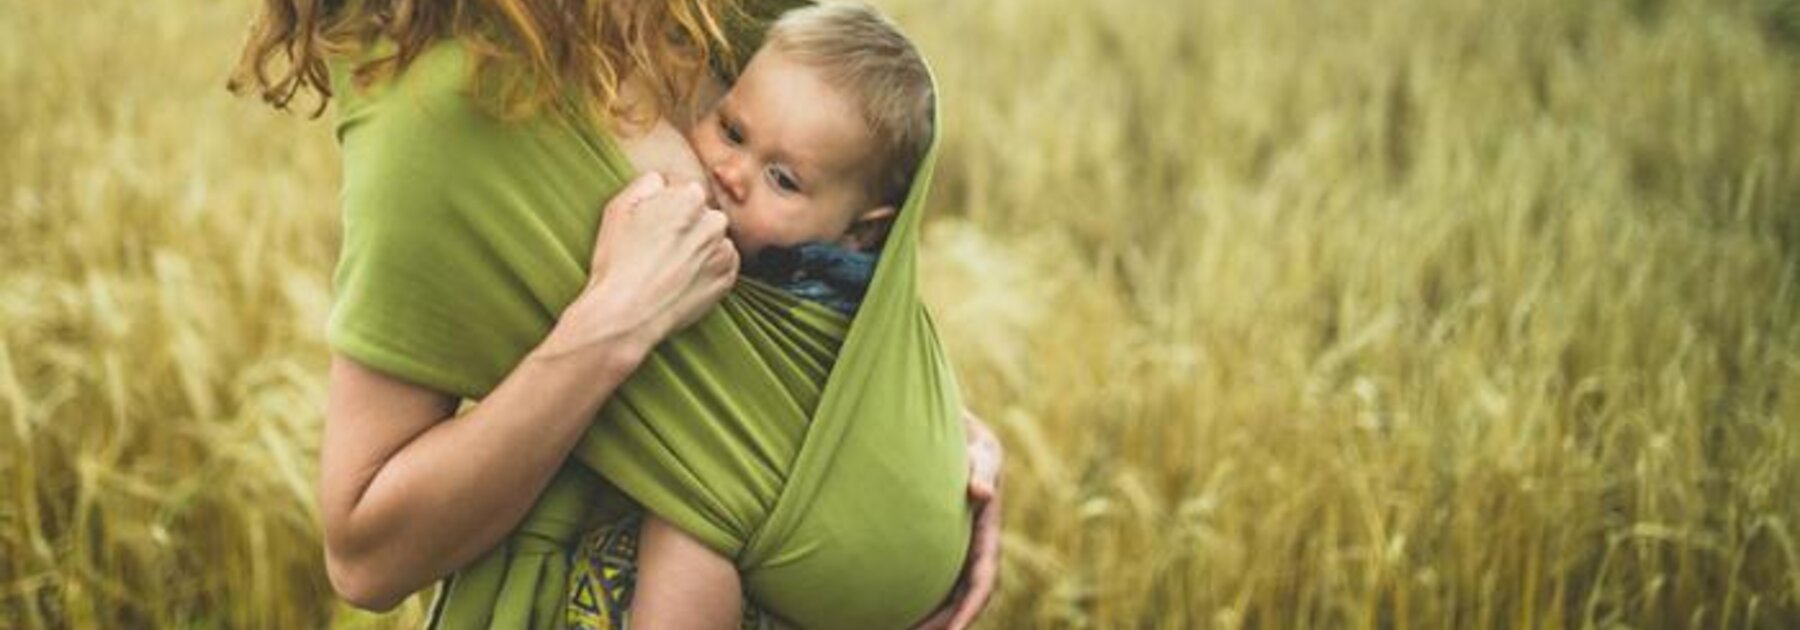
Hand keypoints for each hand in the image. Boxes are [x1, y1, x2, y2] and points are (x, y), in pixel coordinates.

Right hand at [580, 172, 738, 340]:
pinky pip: (722, 265)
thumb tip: (662, 181)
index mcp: (689, 198)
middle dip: (687, 227)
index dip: (667, 211)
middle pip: (703, 216)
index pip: (686, 194)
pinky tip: (682, 279)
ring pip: (714, 241)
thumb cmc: (618, 262)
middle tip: (659, 250)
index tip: (653, 228)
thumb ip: (647, 184)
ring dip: (698, 248)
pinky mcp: (726, 280)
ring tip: (669, 267)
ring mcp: (723, 252)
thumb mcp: (619, 208)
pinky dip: (707, 269)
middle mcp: (713, 222)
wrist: (627, 313)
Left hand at [914, 410, 1003, 629]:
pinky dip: (912, 597)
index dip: (968, 611)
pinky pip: (926, 579)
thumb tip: (980, 492)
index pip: (981, 583)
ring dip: (926, 618)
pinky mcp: (937, 546)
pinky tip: (886, 608)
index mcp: (986, 535)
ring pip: (942, 594)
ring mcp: (954, 550)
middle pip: (959, 600)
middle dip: (941, 625)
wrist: (959, 437)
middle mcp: (972, 550)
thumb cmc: (970, 443)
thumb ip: (981, 470)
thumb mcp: (981, 451)